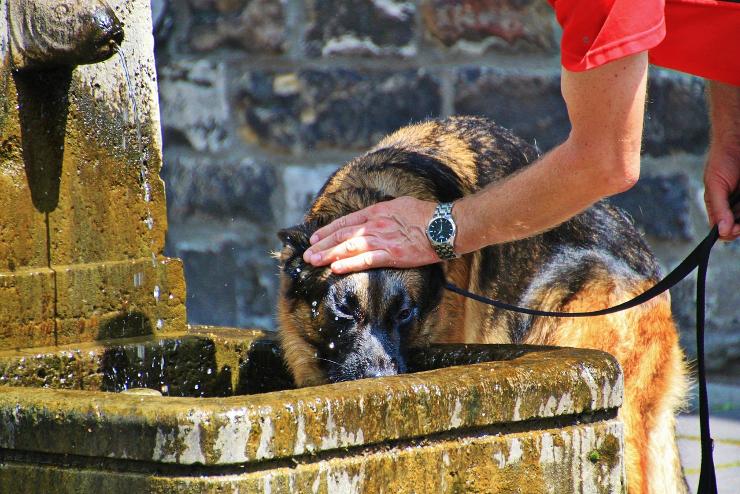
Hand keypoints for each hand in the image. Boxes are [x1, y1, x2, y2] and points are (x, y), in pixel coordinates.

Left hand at [303, 197, 439, 273]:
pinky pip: (365, 260)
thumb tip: (374, 216)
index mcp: (377, 211)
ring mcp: (382, 240)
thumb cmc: (426, 215)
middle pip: (343, 235)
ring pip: (349, 247)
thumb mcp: (400, 205)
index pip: (346, 221)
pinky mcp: (392, 254)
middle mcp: (376, 224)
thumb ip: (384, 212)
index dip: (328, 230)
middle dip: (323, 244)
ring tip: (314, 261)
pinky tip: (335, 268)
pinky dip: (349, 264)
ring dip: (329, 255)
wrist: (444, 225)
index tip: (315, 238)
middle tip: (308, 254)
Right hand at [703, 142, 739, 240]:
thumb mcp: (715, 186)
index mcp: (717, 207)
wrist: (737, 141)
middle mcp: (731, 207)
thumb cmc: (722, 161)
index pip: (721, 229)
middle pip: (736, 226)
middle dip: (739, 225)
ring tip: (739, 197)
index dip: (728, 232)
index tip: (735, 228)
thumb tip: (721, 231)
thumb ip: (718, 208)